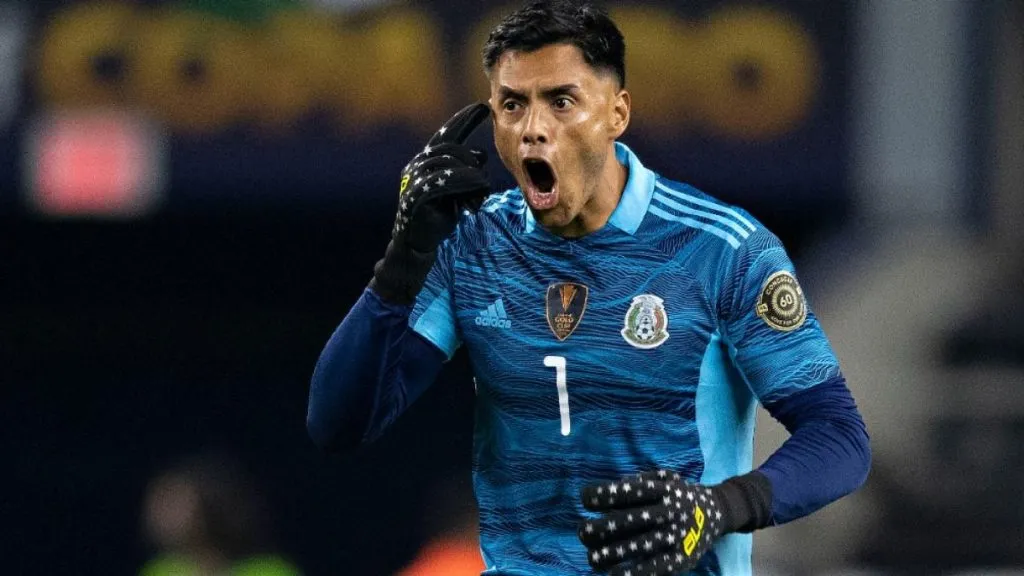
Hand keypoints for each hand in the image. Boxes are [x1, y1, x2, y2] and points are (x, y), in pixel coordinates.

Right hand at [391, 102, 490, 251]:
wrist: (418, 242)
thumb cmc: (439, 214)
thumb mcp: (459, 189)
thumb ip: (468, 171)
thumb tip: (481, 155)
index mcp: (426, 160)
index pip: (446, 134)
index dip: (463, 120)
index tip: (481, 107)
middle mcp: (417, 165)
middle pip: (449, 148)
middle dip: (471, 159)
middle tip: (483, 179)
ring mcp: (413, 180)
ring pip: (447, 163)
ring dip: (470, 175)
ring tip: (481, 190)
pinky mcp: (415, 197)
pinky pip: (441, 182)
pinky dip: (462, 182)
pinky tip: (477, 188)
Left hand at [579, 470, 726, 575]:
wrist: (717, 512)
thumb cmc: (676, 495)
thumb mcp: (661, 479)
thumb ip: (635, 484)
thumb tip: (600, 496)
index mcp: (660, 489)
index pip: (626, 491)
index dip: (602, 494)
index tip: (584, 499)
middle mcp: (668, 511)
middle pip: (628, 520)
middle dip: (601, 528)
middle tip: (583, 532)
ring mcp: (675, 535)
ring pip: (638, 546)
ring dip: (611, 554)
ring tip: (592, 558)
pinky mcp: (681, 557)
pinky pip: (654, 567)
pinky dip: (632, 573)